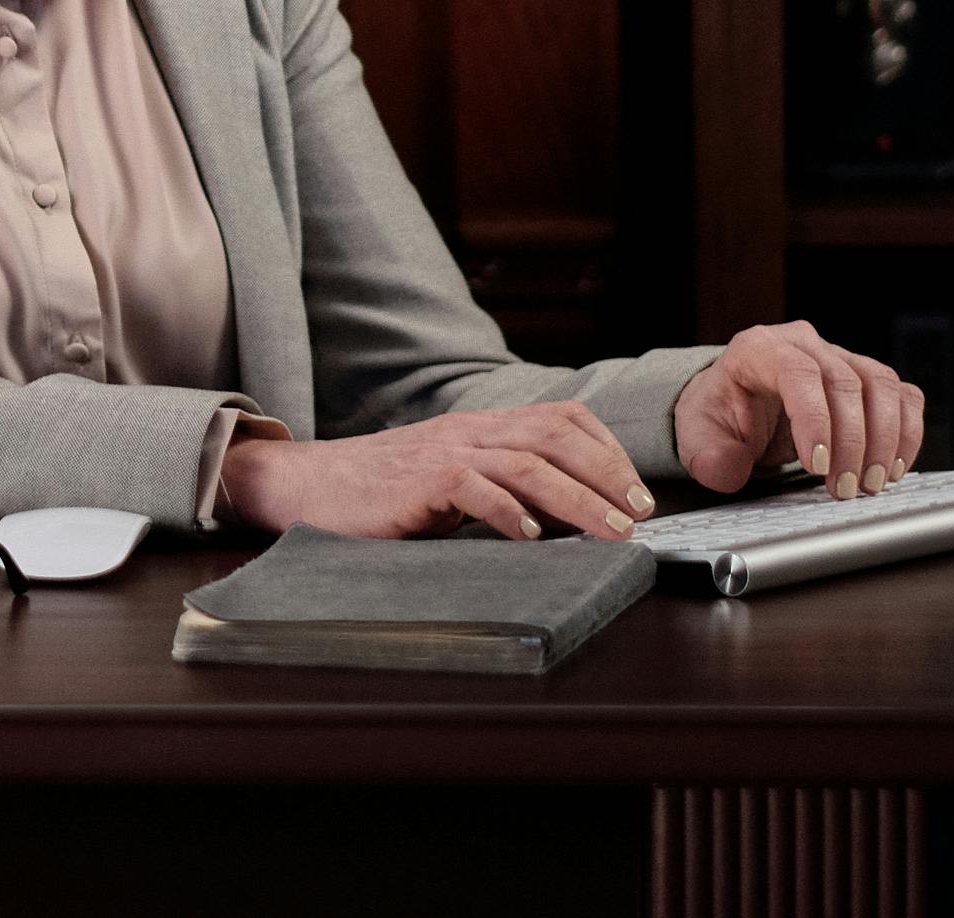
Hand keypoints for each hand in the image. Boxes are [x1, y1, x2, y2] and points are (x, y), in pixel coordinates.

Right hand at [218, 400, 650, 542]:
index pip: (561, 417)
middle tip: (640, 512)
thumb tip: (563, 517)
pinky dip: (510, 512)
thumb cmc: (385, 491)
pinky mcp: (420, 481)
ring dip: (578, 500)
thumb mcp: (453, 477)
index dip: (608, 449)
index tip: (636, 488)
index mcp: (482, 426)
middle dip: (607, 473)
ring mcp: (445, 452)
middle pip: (555, 436)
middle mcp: (470, 431)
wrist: (313, 485)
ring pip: (527, 464)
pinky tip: (533, 536)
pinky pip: (475, 489)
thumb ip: (499, 484)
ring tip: (610, 531)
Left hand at [670, 320, 923, 499]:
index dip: (814, 419)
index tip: (817, 466)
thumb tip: (728, 467)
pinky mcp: (865, 378)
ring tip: (871, 484)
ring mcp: (839, 357)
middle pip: (845, 381)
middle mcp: (803, 345)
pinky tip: (893, 467)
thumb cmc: (720, 416)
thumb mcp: (699, 437)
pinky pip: (902, 395)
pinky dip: (907, 432)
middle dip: (851, 443)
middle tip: (845, 490)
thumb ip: (710, 455)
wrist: (735, 407)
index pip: (797, 373)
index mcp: (758, 349)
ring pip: (881, 384)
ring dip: (885, 440)